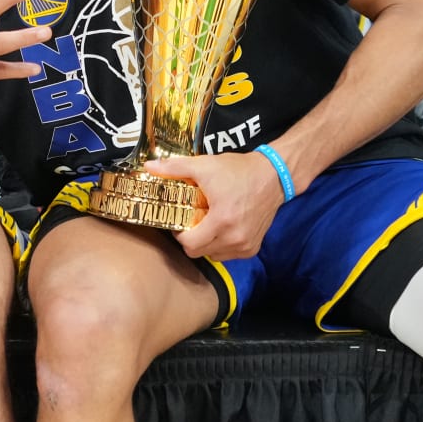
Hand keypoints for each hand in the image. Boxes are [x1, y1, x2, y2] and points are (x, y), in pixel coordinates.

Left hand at [145, 150, 283, 260]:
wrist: (274, 176)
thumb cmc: (239, 171)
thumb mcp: (205, 165)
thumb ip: (174, 168)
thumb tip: (149, 166)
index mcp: (222, 221)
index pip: (189, 244)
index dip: (178, 233)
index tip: (178, 221)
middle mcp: (235, 239)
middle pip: (198, 252)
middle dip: (189, 239)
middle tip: (188, 223)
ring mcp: (246, 246)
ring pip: (213, 256)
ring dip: (204, 244)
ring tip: (204, 225)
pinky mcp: (253, 247)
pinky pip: (228, 255)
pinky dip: (220, 246)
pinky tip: (219, 229)